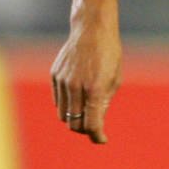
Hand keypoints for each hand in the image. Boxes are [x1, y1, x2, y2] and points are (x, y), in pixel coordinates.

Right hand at [51, 17, 121, 143]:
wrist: (92, 29)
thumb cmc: (109, 54)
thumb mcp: (114, 79)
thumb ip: (104, 103)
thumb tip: (95, 124)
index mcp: (95, 88)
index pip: (91, 124)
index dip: (97, 135)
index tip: (102, 139)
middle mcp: (76, 86)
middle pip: (74, 123)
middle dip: (84, 129)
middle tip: (94, 125)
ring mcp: (63, 81)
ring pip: (63, 114)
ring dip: (74, 119)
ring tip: (85, 113)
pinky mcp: (55, 75)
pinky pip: (58, 100)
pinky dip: (67, 105)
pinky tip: (77, 97)